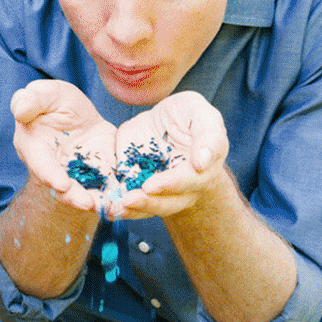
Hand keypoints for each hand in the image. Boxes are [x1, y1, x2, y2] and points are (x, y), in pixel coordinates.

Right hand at [11, 79, 118, 213]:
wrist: (79, 114)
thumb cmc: (55, 102)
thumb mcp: (46, 93)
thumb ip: (32, 99)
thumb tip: (20, 110)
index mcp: (35, 148)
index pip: (40, 164)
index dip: (50, 175)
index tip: (62, 185)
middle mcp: (53, 167)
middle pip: (61, 186)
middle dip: (74, 196)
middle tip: (88, 204)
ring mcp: (75, 174)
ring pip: (82, 191)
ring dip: (94, 201)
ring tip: (108, 207)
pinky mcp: (96, 174)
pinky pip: (103, 187)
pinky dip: (112, 195)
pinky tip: (121, 202)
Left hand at [113, 91, 227, 218]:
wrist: (158, 124)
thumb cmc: (183, 113)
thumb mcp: (197, 110)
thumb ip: (207, 133)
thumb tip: (203, 164)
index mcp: (207, 164)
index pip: (195, 176)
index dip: (178, 180)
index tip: (162, 181)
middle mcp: (192, 184)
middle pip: (178, 198)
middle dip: (158, 197)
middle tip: (142, 190)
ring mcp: (170, 192)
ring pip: (160, 207)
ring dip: (142, 207)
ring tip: (124, 203)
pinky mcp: (148, 194)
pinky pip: (140, 208)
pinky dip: (127, 210)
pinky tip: (114, 209)